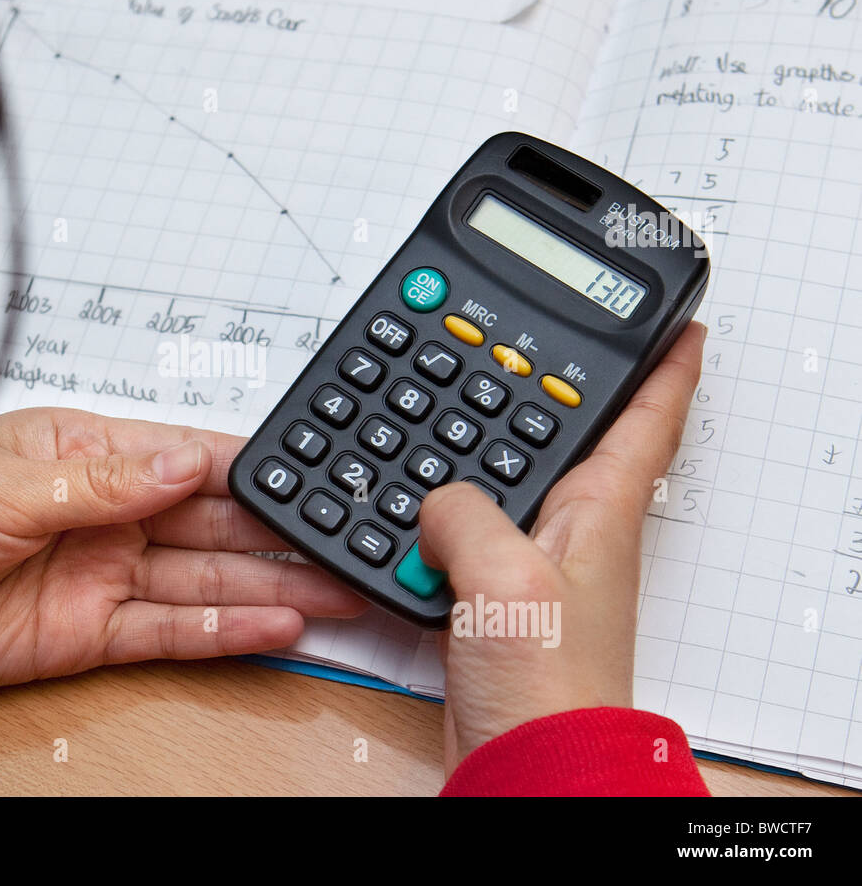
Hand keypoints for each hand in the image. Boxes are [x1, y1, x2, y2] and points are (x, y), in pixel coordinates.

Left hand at [0, 408, 366, 693]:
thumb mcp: (5, 482)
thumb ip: (103, 481)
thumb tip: (185, 460)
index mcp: (86, 452)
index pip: (191, 454)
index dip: (258, 466)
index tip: (320, 472)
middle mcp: (104, 512)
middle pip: (214, 520)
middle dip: (283, 531)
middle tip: (351, 540)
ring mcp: (100, 574)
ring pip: (205, 577)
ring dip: (272, 585)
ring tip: (339, 588)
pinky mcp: (86, 633)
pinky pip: (169, 630)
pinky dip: (223, 630)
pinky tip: (274, 627)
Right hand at [418, 321, 705, 771]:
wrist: (527, 761)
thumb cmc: (548, 684)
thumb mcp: (507, 576)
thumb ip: (466, 512)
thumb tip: (433, 499)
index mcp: (601, 510)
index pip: (650, 417)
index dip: (666, 365)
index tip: (678, 324)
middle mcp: (574, 530)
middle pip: (566, 438)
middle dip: (545, 390)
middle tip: (523, 346)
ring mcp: (534, 563)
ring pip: (503, 481)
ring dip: (474, 451)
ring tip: (444, 414)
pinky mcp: (494, 596)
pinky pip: (463, 533)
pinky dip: (434, 515)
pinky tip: (408, 510)